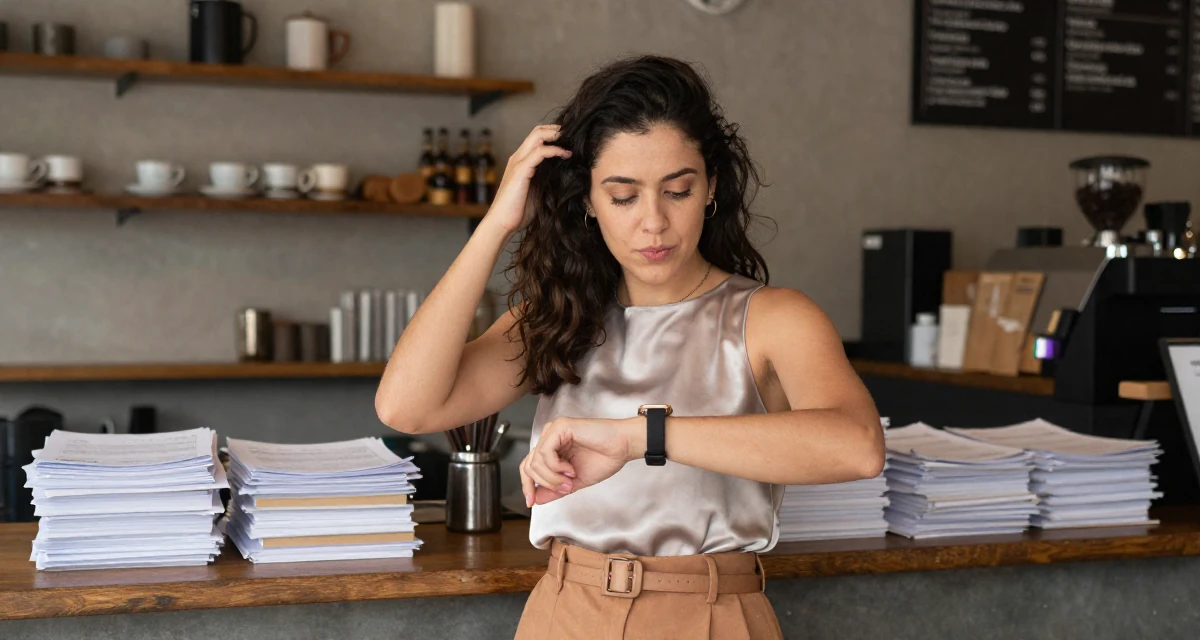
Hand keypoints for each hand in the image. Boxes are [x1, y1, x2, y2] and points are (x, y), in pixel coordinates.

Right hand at [482, 124, 571, 236]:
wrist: (502, 223)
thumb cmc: (519, 211)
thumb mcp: (538, 191)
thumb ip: (547, 179)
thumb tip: (567, 175)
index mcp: (522, 161)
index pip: (538, 137)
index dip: (555, 134)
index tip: (572, 140)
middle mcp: (518, 157)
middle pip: (538, 131)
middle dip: (558, 129)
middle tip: (575, 135)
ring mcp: (518, 162)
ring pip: (538, 136)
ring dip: (557, 135)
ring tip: (573, 141)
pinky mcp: (520, 170)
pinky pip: (539, 152)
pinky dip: (554, 150)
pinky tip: (566, 154)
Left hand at [519, 416, 640, 507]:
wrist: (623, 447)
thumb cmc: (605, 459)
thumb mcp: (574, 482)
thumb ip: (554, 490)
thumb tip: (535, 499)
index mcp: (552, 449)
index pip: (528, 467)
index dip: (528, 486)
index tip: (531, 502)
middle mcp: (549, 438)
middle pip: (528, 465)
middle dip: (543, 484)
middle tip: (564, 489)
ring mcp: (553, 431)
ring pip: (535, 461)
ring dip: (553, 477)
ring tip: (571, 479)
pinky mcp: (560, 427)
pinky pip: (545, 453)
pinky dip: (556, 466)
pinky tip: (570, 469)